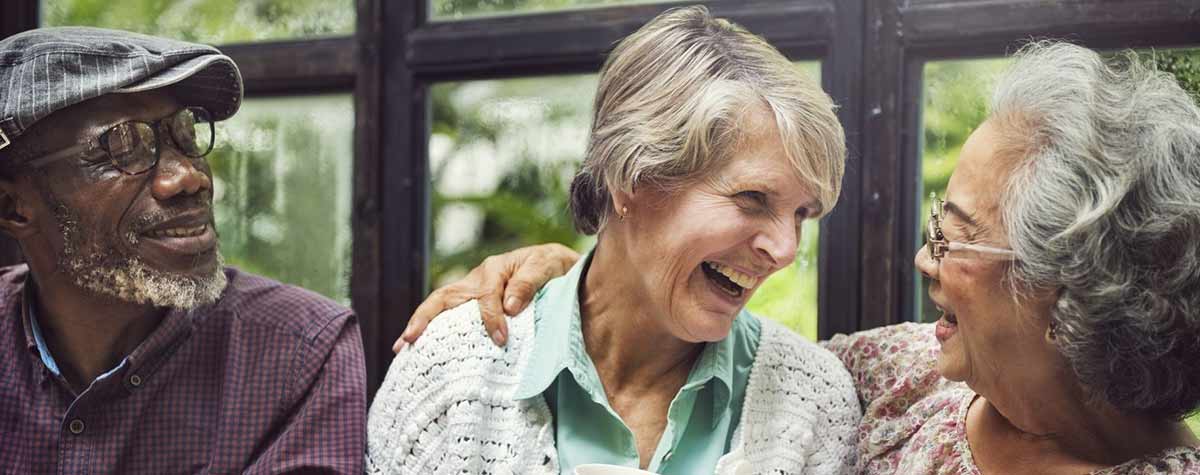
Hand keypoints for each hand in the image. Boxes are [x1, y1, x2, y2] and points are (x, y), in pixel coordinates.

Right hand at [394, 243, 579, 350]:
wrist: (560, 268)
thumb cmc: (554, 267)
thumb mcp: (548, 266)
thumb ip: (529, 282)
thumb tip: (509, 307)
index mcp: (495, 269)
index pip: (486, 296)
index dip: (491, 318)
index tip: (501, 339)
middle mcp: (477, 280)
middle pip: (443, 298)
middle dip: (424, 318)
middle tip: (409, 340)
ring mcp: (472, 293)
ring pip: (440, 307)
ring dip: (420, 326)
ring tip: (401, 348)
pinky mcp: (474, 306)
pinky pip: (450, 318)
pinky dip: (434, 332)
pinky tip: (421, 351)